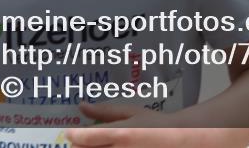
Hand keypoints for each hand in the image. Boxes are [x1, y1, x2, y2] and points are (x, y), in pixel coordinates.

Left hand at [66, 103, 189, 147]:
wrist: (178, 140)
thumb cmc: (155, 123)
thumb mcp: (132, 112)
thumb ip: (105, 111)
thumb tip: (81, 105)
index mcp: (121, 133)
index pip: (84, 137)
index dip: (72, 134)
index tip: (71, 132)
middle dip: (78, 146)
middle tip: (83, 140)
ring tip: (95, 144)